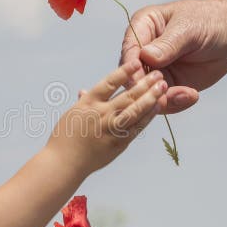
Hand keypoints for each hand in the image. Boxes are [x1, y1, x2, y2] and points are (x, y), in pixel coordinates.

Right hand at [47, 60, 165, 173]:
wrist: (63, 164)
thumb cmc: (64, 138)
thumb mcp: (72, 115)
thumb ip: (83, 103)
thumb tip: (84, 91)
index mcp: (88, 103)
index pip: (109, 82)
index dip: (125, 71)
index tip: (137, 62)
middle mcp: (101, 113)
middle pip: (127, 95)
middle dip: (144, 83)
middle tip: (158, 73)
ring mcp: (110, 129)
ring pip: (135, 110)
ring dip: (151, 97)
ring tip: (162, 86)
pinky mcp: (118, 143)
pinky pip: (137, 127)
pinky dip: (148, 116)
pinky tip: (157, 107)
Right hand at [120, 0, 226, 113]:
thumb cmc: (210, 21)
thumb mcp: (189, 28)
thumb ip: (168, 44)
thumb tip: (146, 57)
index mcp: (142, 27)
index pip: (129, 50)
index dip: (132, 68)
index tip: (141, 81)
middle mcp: (142, 51)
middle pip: (132, 76)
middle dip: (146, 89)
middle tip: (165, 94)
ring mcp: (154, 70)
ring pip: (145, 93)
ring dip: (162, 100)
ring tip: (185, 96)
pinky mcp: (167, 85)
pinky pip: (163, 101)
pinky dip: (175, 103)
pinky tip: (192, 96)